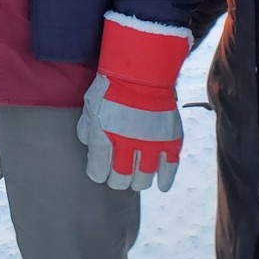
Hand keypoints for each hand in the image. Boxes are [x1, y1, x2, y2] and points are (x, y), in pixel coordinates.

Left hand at [76, 13, 189, 191]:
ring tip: (136, 178)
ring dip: (138, 181)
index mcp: (105, 138)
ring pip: (144, 177)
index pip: (98, 171)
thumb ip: (88, 128)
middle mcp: (128, 146)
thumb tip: (89, 142)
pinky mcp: (170, 141)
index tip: (99, 171)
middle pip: (121, 179)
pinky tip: (162, 185)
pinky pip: (170, 167)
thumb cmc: (112, 87)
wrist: (143, 72)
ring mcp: (152, 145)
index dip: (98, 173)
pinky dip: (166, 179)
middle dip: (117, 180)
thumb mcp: (90, 106)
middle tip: (118, 177)